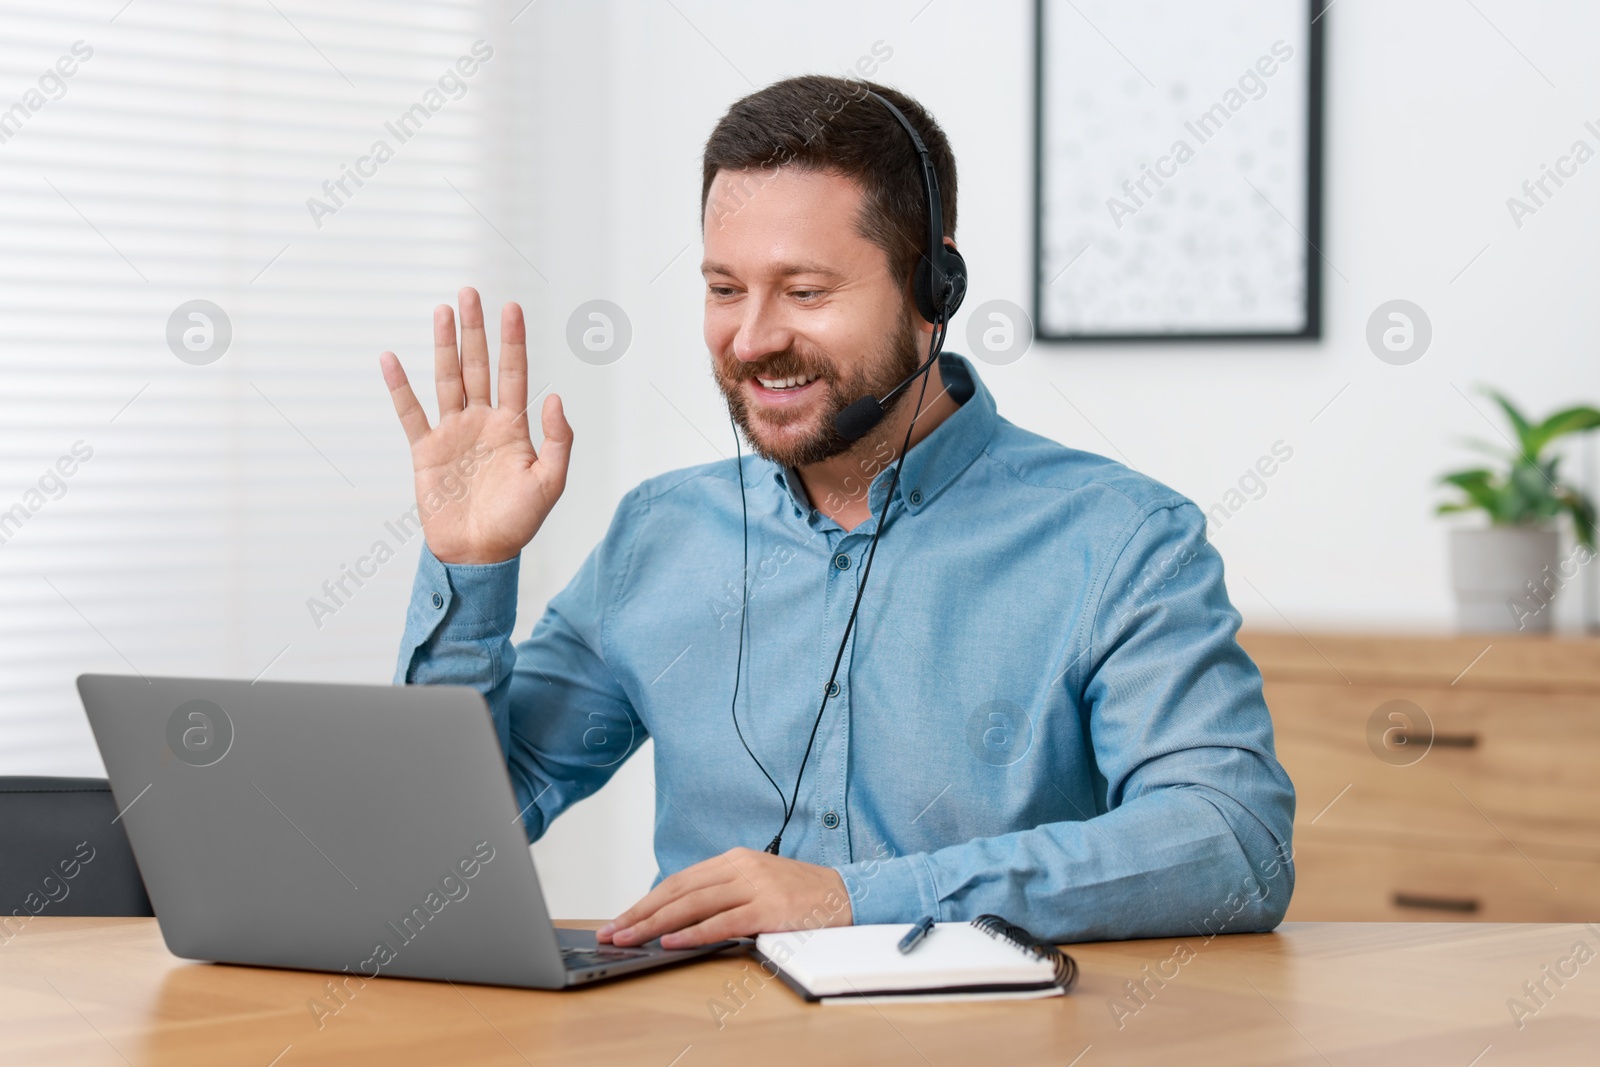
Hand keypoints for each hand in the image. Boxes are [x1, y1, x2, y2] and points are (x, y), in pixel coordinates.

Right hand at [379, 287, 571, 564]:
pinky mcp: (426, 451)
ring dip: (444, 345)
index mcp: (513, 427)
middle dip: (475, 330)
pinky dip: (399, 387)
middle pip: (478, 366)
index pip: (514, 373)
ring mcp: (453, 434)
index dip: (512, 341)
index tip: (511, 307)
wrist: (479, 554)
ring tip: (442, 310)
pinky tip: (391, 359)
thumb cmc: (518, 523)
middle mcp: (482, 422)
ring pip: (447, 379)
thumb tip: (554, 398)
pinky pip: (410, 413)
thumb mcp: (550, 483)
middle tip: (470, 292)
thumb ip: (557, 441)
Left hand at [597, 847, 852, 948]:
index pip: (678, 881)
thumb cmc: (799, 895)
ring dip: (655, 924)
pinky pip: (723, 922)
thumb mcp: (757, 883)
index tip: (620, 919)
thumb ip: (723, 892)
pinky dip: (693, 933)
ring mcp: (754, 886)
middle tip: (612, 931)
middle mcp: (740, 867)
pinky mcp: (768, 908)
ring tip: (630, 938)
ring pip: (693, 904)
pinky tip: (671, 941)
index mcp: (734, 860)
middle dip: (640, 913)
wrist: (847, 894)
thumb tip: (678, 915)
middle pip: (678, 890)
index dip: (645, 901)